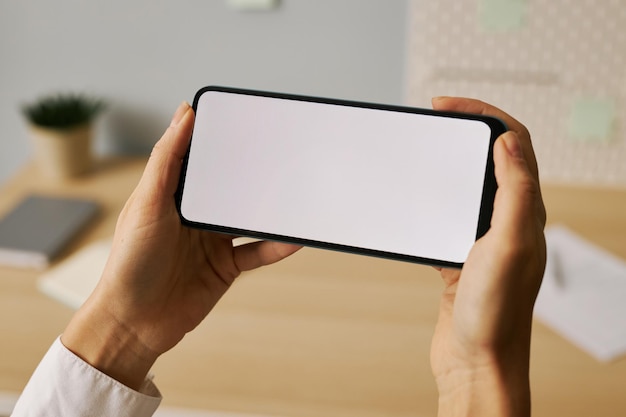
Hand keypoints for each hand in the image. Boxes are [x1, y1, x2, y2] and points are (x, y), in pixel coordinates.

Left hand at [62, 102, 300, 389]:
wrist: (134, 324)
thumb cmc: (129, 264)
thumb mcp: (147, 204)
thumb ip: (167, 159)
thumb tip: (184, 112)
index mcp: (172, 194)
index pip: (200, 159)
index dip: (220, 141)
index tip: (246, 122)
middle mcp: (194, 215)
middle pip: (230, 188)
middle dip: (253, 174)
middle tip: (281, 155)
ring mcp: (212, 241)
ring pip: (249, 219)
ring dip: (270, 209)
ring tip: (294, 193)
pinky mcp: (226, 267)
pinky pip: (258, 252)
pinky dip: (277, 246)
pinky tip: (293, 237)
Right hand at [430, 97, 545, 416]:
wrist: (477, 361)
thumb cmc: (495, 313)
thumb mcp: (507, 245)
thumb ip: (513, 192)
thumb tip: (508, 141)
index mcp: (525, 211)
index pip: (514, 143)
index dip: (483, 112)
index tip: (446, 105)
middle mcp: (509, 221)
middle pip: (491, 157)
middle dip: (465, 128)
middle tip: (434, 116)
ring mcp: (483, 238)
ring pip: (468, 184)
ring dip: (448, 161)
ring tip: (423, 150)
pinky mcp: (460, 256)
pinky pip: (447, 215)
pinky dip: (431, 199)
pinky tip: (412, 203)